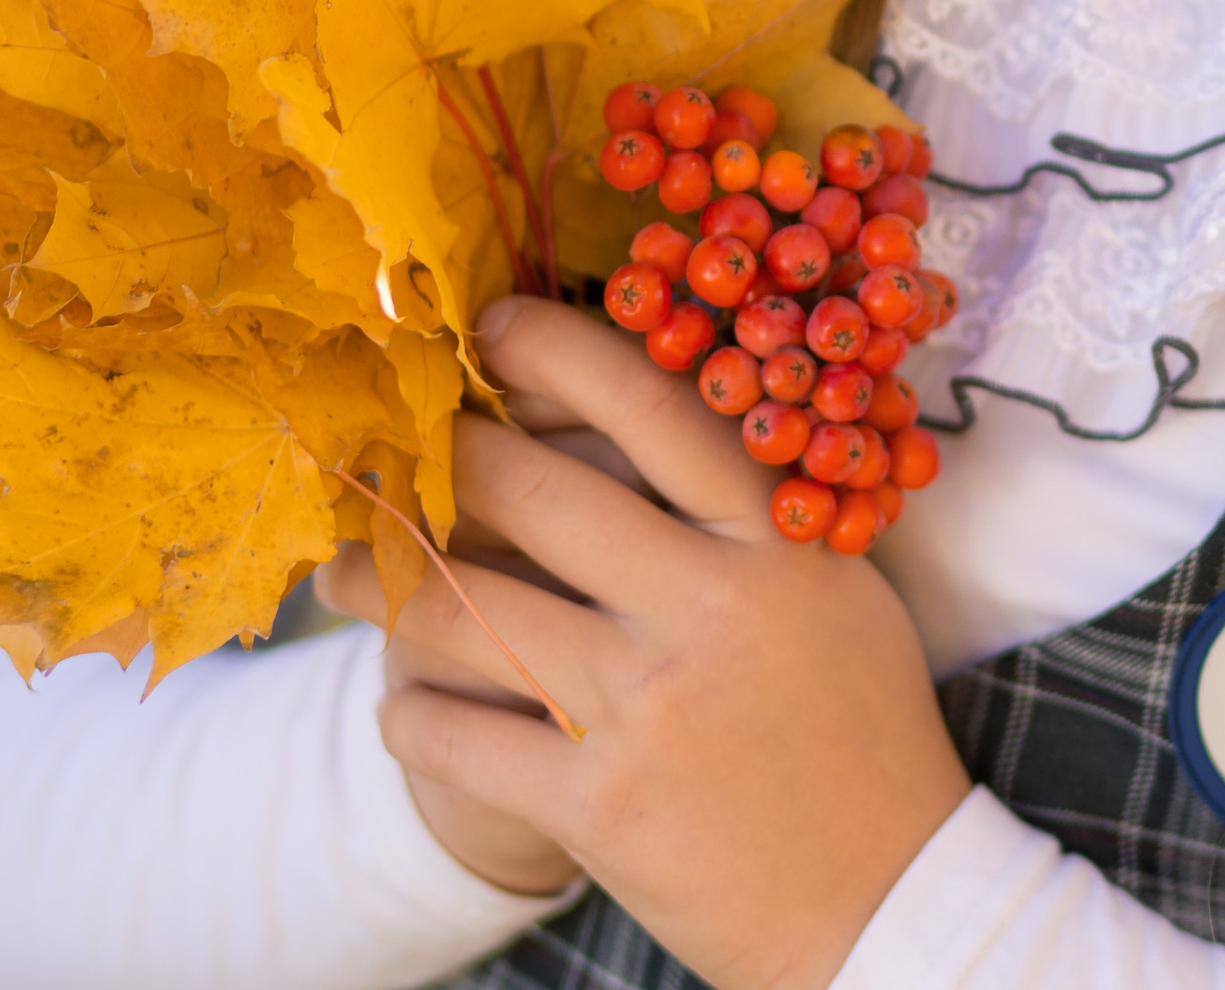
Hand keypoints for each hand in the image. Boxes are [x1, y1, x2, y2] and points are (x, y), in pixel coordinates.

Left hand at [317, 294, 972, 989]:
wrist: (885, 899)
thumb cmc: (862, 725)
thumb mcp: (833, 588)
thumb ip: (750, 508)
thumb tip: (638, 415)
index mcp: (773, 540)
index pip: (650, 406)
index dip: (558, 348)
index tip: (493, 325)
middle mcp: (706, 607)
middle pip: (535, 491)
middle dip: (444, 455)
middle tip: (396, 443)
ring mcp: (646, 710)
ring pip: (469, 611)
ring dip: (381, 581)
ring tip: (339, 567)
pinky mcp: (598, 810)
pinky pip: (458, 739)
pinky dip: (409, 714)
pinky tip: (399, 701)